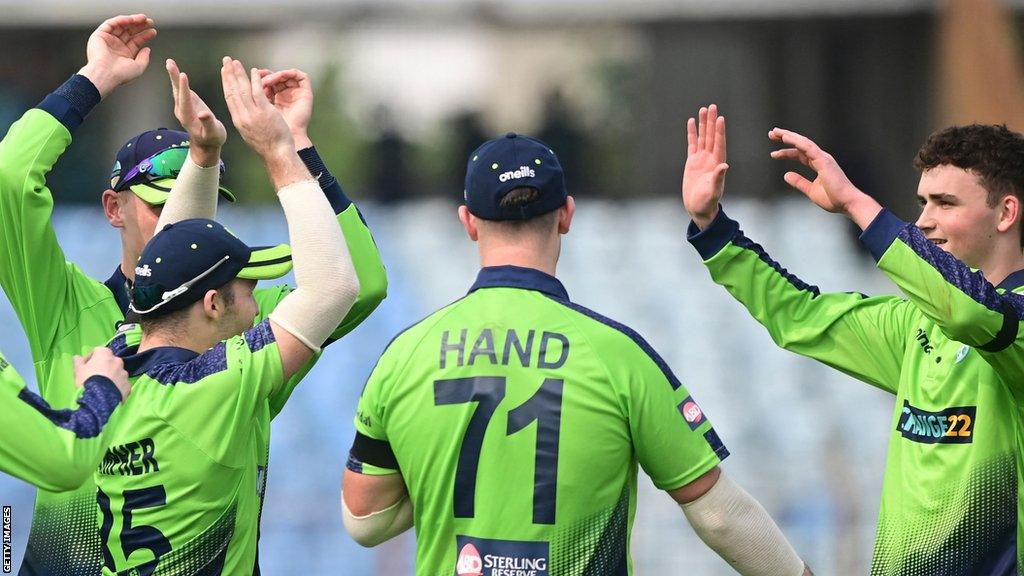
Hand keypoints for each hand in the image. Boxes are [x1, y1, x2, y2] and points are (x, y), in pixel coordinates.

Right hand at [74, 347, 129, 401]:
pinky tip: (109, 392)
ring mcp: (125, 373)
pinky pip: (122, 384)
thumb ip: (78, 362)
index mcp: (105, 354)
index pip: (98, 351)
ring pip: (117, 373)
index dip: (91, 358)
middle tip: (94, 376)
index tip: (85, 366)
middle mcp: (118, 361)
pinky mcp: (128, 385)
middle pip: (110, 362)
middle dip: (103, 367)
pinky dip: (117, 386)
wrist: (100, 398)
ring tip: (102, 386)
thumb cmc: (87, 380)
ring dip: (111, 376)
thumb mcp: (78, 370)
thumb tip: (77, 357)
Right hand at [78, 14, 155, 98]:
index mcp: (124, 54)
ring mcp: (107, 40)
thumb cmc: (120, 74)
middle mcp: (115, 46)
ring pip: (121, 26)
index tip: (153, 31)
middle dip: (140, 26)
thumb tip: (148, 49)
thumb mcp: (138, 67)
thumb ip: (144, 58)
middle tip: (150, 22)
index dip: (145, 35)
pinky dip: (122, 20)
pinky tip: (132, 19)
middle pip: (129, 32)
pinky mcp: (99, 35)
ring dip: (132, 20)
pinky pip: (111, 23)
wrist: (105, 75)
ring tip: (144, 18)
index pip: (136, 41)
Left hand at [167, 59, 225, 166]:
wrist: (206, 143)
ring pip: (177, 89)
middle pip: (177, 91)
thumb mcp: (213, 133)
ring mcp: (183, 106)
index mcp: (188, 117)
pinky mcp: (187, 103)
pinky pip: (181, 89)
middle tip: (170, 64)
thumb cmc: (211, 138)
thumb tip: (203, 113)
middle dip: (174, 77)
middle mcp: (182, 110)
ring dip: (173, 75)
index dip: (184, 87)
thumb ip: (208, 123)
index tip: (183, 76)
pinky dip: (178, 79)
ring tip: (170, 63)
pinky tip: (176, 71)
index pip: (185, 99)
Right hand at [221, 57, 307, 187]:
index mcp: (238, 121)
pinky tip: (253, 71)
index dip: (226, 83)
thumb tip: (243, 111)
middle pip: (232, 91)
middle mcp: (242, 116)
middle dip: (228, 74)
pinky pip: (258, 92)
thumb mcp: (251, 133)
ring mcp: (253, 114)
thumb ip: (246, 120)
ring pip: (242, 89)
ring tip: (235, 62)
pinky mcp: (265, 112)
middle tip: (226, 60)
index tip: (224, 73)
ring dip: (238, 74)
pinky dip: (255, 80)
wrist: (276, 154)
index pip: (229, 98)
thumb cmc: (267, 145)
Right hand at [682, 104, 728, 229]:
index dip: (719, 131)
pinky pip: (692, 144)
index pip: (719, 143)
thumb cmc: (707, 202)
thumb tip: (724, 165)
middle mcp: (711, 158)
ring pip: (703, 137)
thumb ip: (718, 178)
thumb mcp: (713, 191)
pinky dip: (692, 133)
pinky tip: (692, 122)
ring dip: (703, 124)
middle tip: (712, 107)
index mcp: (718, 164)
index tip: (720, 118)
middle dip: (711, 121)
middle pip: (711, 136)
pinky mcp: (692, 162)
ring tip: (702, 110)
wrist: (698, 207)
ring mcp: (701, 159)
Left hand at [768, 127, 881, 228]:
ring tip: (775, 132)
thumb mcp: (811, 190)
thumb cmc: (833, 199)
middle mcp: (821, 158)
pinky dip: (796, 141)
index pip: (800, 154)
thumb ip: (799, 182)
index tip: (774, 153)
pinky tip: (785, 137)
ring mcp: (823, 158)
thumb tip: (786, 175)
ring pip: (803, 142)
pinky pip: (808, 148)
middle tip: (771, 133)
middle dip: (786, 137)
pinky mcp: (823, 160)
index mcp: (819, 164)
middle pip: (800, 144)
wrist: (846, 203)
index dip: (787, 152)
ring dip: (789, 136)